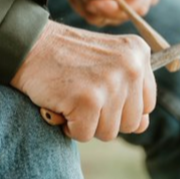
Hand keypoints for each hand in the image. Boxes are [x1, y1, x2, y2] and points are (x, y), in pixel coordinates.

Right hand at [10, 20, 156, 141]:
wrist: (30, 43)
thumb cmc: (68, 57)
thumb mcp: (109, 64)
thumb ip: (131, 93)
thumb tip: (144, 125)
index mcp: (140, 54)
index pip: (148, 104)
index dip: (122, 108)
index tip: (101, 93)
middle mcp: (131, 66)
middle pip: (132, 123)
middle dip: (105, 118)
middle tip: (84, 94)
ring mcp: (111, 82)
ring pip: (109, 133)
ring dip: (86, 122)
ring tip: (73, 96)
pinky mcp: (88, 99)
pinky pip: (84, 134)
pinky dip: (68, 126)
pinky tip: (61, 102)